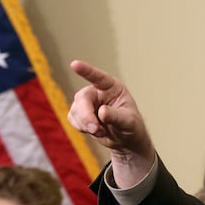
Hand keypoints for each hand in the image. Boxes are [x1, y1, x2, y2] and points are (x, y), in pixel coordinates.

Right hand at [68, 60, 155, 186]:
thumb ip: (116, 116)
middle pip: (82, 98)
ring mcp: (86, 102)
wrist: (125, 140)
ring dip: (86, 124)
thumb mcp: (129, 122)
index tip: (75, 64)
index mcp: (112, 88)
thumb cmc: (131, 126)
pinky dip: (82, 128)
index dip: (86, 71)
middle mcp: (97, 91)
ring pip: (76, 110)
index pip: (98, 77)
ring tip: (102, 132)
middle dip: (86, 115)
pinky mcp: (79, 113)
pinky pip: (72, 118)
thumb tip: (101, 112)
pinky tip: (95, 131)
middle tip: (95, 129)